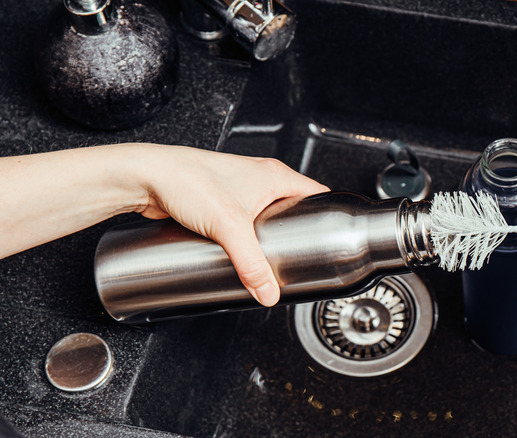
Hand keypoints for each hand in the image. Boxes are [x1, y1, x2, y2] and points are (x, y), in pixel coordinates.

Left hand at [130, 144, 327, 305]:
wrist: (147, 177)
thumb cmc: (188, 181)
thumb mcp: (229, 227)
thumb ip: (251, 263)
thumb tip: (268, 291)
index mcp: (274, 175)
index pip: (316, 193)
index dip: (327, 213)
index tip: (331, 235)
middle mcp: (259, 178)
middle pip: (291, 207)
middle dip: (295, 232)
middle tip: (297, 254)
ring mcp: (238, 188)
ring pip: (265, 215)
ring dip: (268, 235)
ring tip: (269, 256)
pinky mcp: (218, 201)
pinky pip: (242, 221)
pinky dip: (245, 235)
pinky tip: (240, 251)